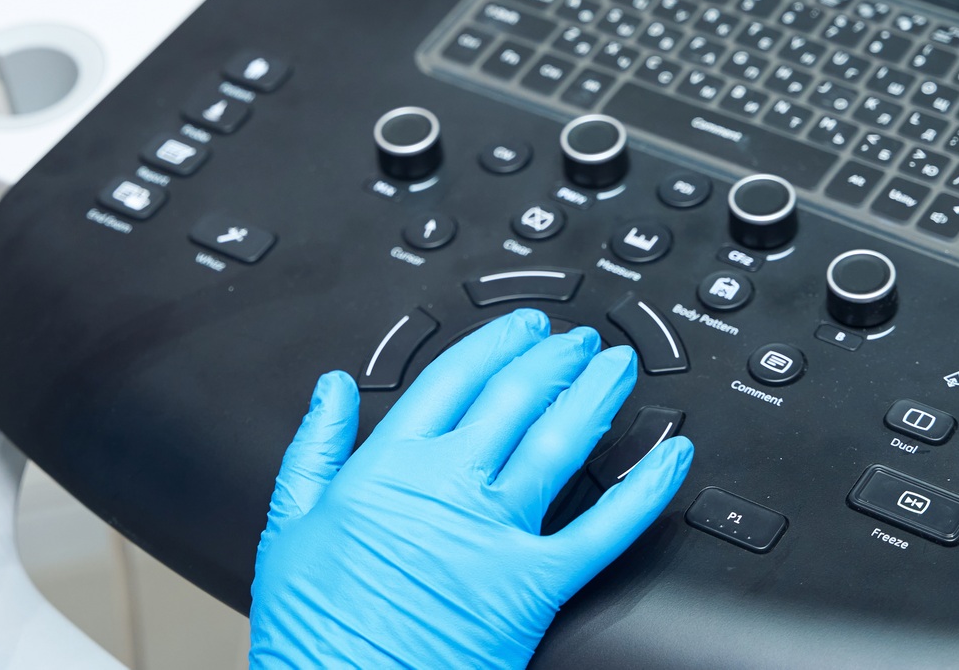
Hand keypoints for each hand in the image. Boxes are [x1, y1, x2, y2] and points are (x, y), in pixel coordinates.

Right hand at [248, 308, 692, 669]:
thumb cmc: (316, 630)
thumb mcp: (289, 525)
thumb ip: (316, 446)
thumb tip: (331, 388)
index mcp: (388, 468)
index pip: (454, 378)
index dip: (495, 344)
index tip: (520, 329)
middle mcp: (447, 487)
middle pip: (515, 398)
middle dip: (553, 359)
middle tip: (576, 343)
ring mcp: (493, 533)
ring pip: (561, 442)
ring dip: (596, 395)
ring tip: (618, 370)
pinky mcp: (533, 586)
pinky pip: (604, 529)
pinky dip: (644, 489)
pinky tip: (668, 460)